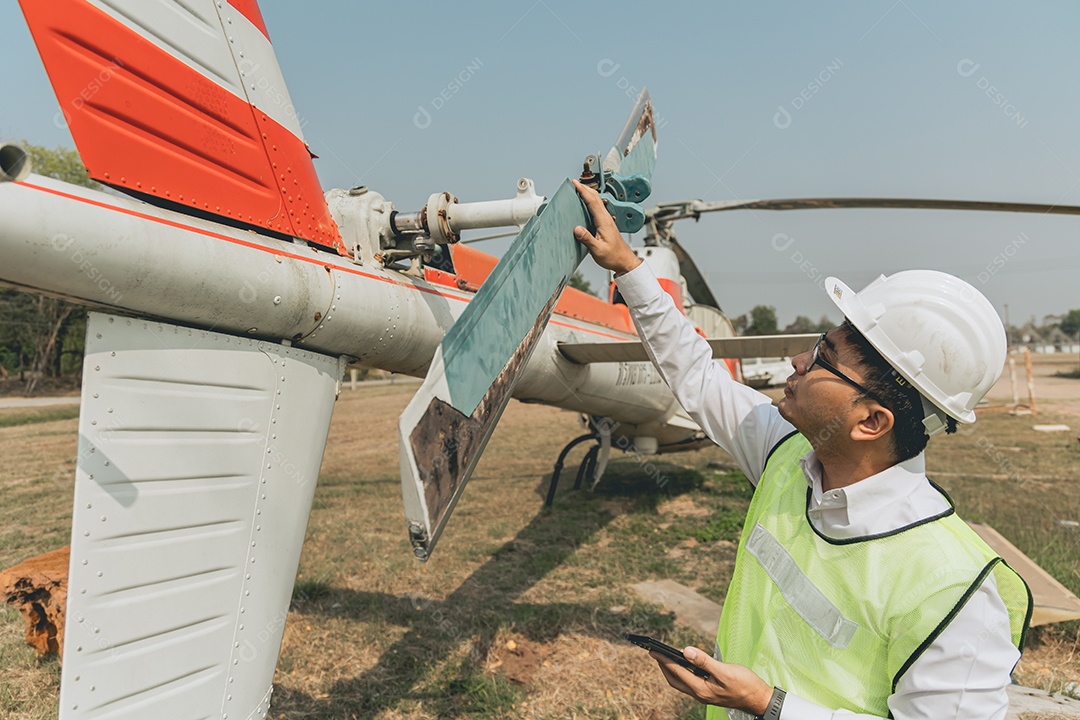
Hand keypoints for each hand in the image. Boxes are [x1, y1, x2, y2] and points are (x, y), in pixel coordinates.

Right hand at [571, 179, 641, 274]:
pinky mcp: (606, 224)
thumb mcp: (598, 250)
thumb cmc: (613, 256)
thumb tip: (577, 229)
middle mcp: (606, 218)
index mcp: (604, 222)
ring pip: (597, 202)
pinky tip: (586, 204)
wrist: (624, 261)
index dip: (583, 191)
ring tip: (578, 189)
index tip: (576, 183)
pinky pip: (597, 208)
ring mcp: (607, 220)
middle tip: (575, 183)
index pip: (593, 202)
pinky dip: (590, 202)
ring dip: (588, 194)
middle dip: (585, 188)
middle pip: (596, 198)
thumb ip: (587, 239)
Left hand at [650, 646, 772, 715]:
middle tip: (655, 653)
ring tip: (666, 657)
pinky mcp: (709, 692)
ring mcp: (704, 694)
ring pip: (681, 682)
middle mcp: (699, 693)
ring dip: (672, 670)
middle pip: (674, 680)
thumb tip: (685, 651)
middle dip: (663, 666)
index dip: (664, 660)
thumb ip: (704, 661)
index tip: (653, 650)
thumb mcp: (725, 670)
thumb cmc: (745, 685)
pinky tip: (685, 664)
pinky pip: (690, 682)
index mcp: (701, 689)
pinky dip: (683, 672)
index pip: (676, 672)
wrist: (759, 699)